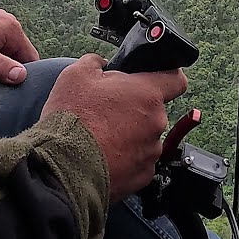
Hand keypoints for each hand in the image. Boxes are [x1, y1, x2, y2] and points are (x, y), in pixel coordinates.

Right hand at [41, 53, 188, 201]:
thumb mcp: (76, 75)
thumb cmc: (72, 119)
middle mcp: (156, 122)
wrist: (61, 165)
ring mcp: (151, 151)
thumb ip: (95, 62)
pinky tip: (103, 155)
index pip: (176, 80)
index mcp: (147, 93)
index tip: (156, 79)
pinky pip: (138, 161)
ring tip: (101, 136)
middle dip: (134, 108)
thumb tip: (100, 63)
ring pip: (145, 137)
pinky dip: (125, 159)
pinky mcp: (142, 176)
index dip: (167, 77)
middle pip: (153, 110)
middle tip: (107, 111)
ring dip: (129, 135)